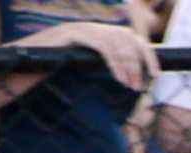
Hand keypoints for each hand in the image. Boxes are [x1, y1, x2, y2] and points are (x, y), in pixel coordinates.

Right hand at [31, 21, 158, 90]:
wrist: (34, 57)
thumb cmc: (66, 66)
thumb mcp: (94, 66)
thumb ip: (114, 68)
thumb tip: (137, 83)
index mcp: (107, 34)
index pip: (136, 41)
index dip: (149, 57)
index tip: (156, 75)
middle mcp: (99, 28)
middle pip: (129, 42)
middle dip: (137, 65)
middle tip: (138, 86)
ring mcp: (87, 28)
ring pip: (117, 44)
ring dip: (128, 67)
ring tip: (130, 85)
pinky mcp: (75, 33)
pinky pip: (102, 46)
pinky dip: (114, 63)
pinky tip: (119, 77)